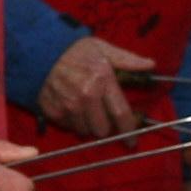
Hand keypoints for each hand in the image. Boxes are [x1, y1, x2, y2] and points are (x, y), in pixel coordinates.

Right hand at [38, 37, 155, 137]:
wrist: (38, 51)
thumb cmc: (74, 50)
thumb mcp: (103, 48)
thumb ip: (127, 59)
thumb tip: (151, 65)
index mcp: (102, 81)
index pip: (120, 114)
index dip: (128, 131)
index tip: (132, 141)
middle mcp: (86, 97)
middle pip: (102, 129)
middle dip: (105, 126)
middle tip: (103, 117)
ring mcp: (68, 106)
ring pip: (85, 131)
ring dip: (88, 125)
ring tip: (85, 111)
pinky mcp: (53, 112)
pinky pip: (69, 127)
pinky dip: (72, 122)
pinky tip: (71, 108)